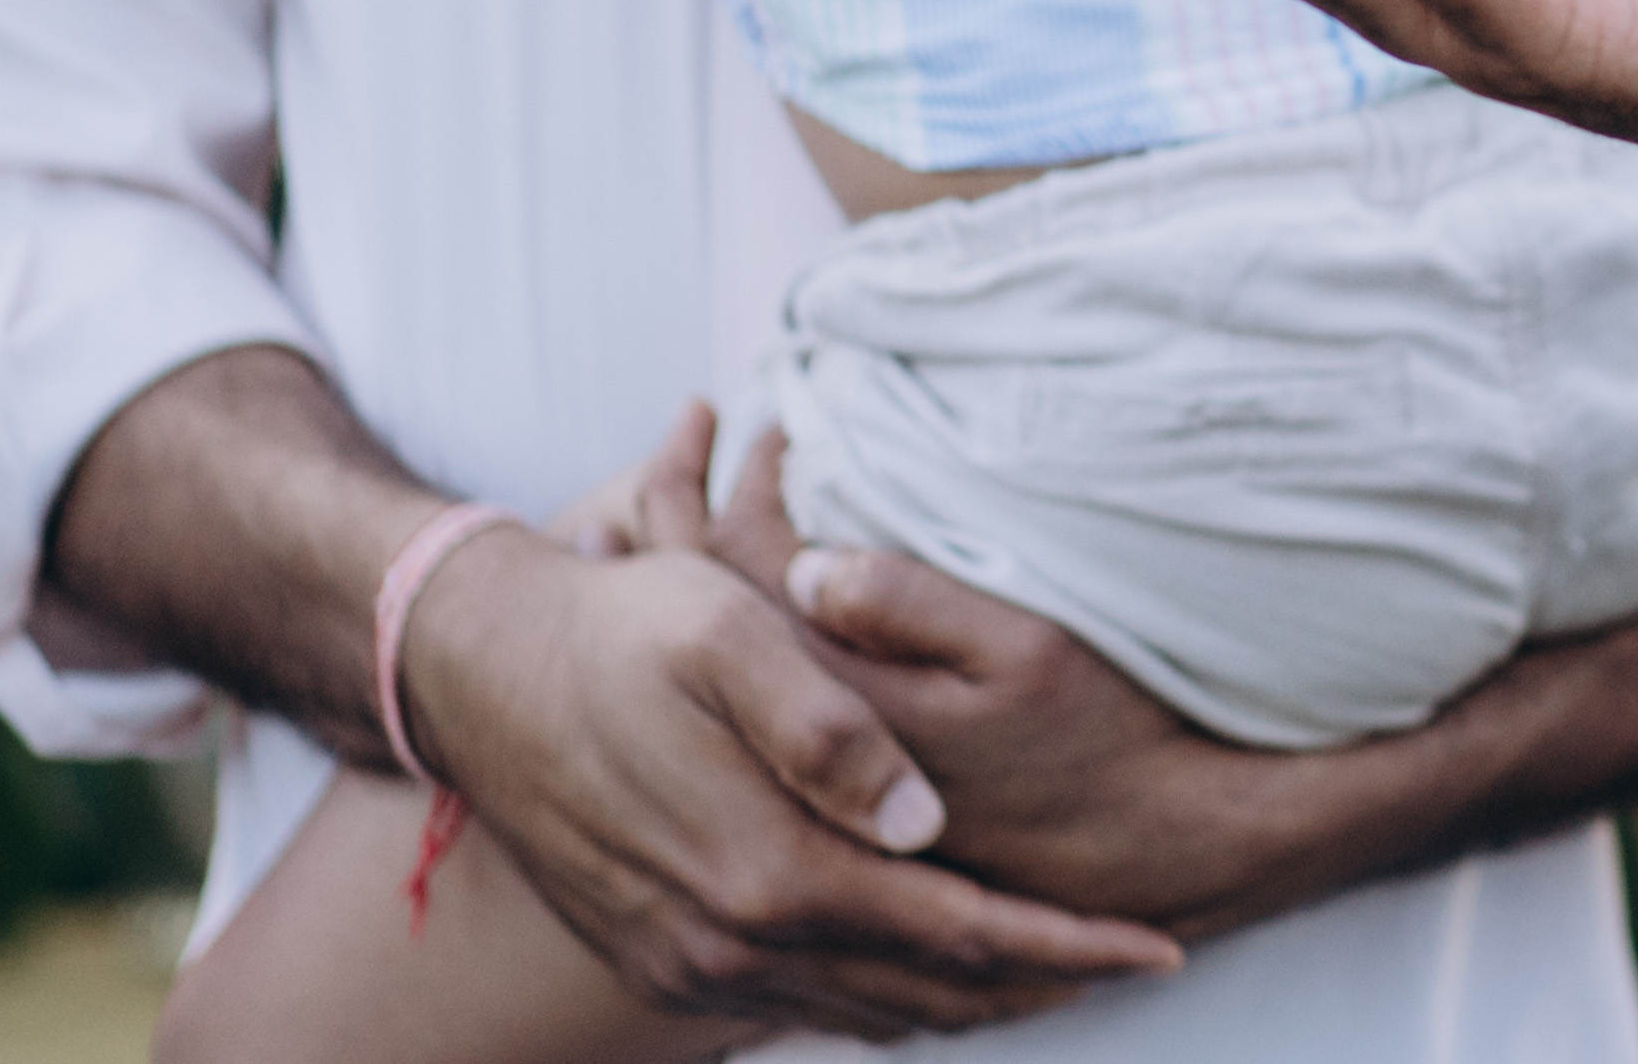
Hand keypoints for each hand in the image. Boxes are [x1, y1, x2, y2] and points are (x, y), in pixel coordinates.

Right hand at [398, 496, 1180, 1034]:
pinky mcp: (660, 957)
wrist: (478, 674)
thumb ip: (832, 733)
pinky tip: (926, 964)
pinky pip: (800, 999)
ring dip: (967, 993)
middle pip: (922, 989)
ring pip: (863, 1006)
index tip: (1159, 944)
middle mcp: (728, 942)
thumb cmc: (621, 630)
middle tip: (1137, 963)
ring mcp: (687, 962)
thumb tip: (921, 825)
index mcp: (766, 871)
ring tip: (1062, 967)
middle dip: (1038, 981)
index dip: (1066, 943)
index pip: (954, 929)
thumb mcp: (730, 637)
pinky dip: (882, 992)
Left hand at [658, 428, 1327, 942]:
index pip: (743, 576)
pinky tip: (712, 610)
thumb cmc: (1101, 738)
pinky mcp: (834, 795)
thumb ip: (912, 608)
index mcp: (841, 700)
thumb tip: (805, 563)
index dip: (739, 488)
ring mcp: (812, 777)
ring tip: (658, 508)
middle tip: (684, 439)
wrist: (1141, 855)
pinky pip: (743, 706)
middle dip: (681, 522)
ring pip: (711, 672)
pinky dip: (716, 645)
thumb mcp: (1026, 654)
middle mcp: (803, 748)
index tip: (762, 423)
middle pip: (700, 624)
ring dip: (680, 582)